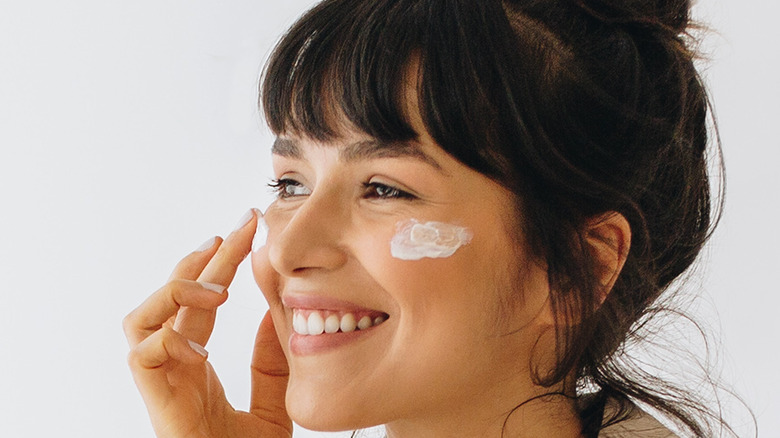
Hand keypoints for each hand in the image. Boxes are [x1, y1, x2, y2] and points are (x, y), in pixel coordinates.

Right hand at [123, 210, 291, 437]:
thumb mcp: (273, 403)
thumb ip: (270, 364)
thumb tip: (276, 315)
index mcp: (197, 365)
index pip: (201, 303)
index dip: (220, 264)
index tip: (248, 230)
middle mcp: (174, 369)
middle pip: (173, 301)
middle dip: (204, 260)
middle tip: (239, 230)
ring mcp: (162, 385)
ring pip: (140, 319)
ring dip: (176, 292)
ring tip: (217, 287)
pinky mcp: (159, 404)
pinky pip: (142, 356)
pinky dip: (168, 335)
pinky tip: (204, 334)